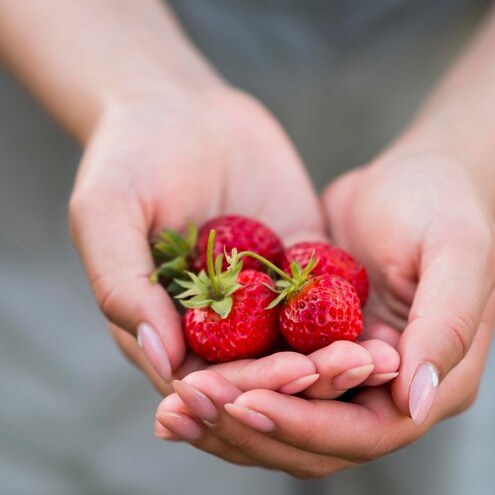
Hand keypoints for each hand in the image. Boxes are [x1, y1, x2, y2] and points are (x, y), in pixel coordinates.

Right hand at [69, 83, 397, 395]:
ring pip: (298, 349)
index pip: (204, 382)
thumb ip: (122, 282)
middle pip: (260, 376)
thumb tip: (162, 355)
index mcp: (162, 327)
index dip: (249, 387)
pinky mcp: (296, 270)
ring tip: (379, 358)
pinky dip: (352, 320)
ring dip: (338, 361)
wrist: (182, 107)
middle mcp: (213, 326)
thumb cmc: (131, 154)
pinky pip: (325, 302)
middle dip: (306, 380)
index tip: (293, 376)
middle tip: (354, 369)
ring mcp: (259, 300)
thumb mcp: (108, 211)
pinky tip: (386, 326)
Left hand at [154, 149, 494, 476]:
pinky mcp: (315, 351)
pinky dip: (229, 389)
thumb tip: (418, 402)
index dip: (304, 424)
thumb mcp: (457, 251)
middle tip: (186, 405)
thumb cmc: (443, 204)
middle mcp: (389, 395)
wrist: (412, 179)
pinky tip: (179, 382)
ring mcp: (350, 379)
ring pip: (285, 422)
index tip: (245, 402)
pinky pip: (269, 383)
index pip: (364, 431)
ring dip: (228, 419)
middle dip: (251, 427)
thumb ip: (446, 325)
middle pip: (314, 441)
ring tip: (171, 406)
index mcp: (434, 384)